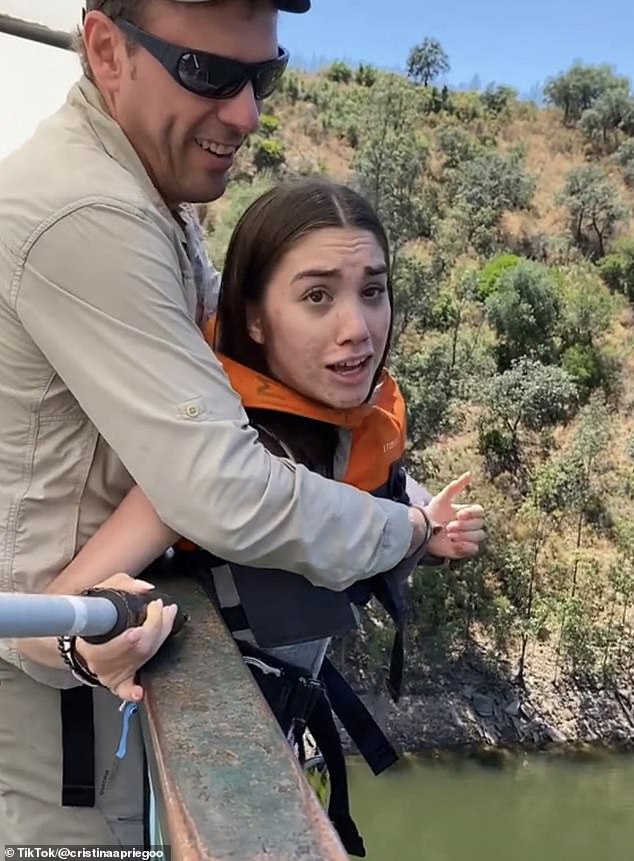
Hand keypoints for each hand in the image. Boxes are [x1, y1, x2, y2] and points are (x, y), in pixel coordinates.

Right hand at [74, 572, 178, 702]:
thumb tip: (146, 588)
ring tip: (166, 618)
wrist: (82, 633)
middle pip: (134, 652)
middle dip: (154, 629)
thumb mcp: (105, 590)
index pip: (111, 646)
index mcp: (89, 643)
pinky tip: (139, 692)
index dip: (125, 642)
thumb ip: (124, 585)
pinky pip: (125, 690)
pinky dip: (132, 692)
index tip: (137, 631)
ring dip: (158, 641)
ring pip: (140, 661)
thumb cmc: (96, 610)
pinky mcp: (118, 681)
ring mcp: (110, 674)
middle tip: (161, 609)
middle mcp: (100, 663)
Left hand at [418, 472, 484, 559]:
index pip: (480, 512)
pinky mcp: (464, 549)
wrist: (422, 530)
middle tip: (448, 527)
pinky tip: (453, 543)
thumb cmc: (432, 513)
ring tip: (449, 535)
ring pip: (479, 536)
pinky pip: (475, 548)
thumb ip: (456, 486)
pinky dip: (465, 546)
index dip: (471, 514)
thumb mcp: (442, 498)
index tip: (458, 514)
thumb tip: (470, 473)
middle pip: (480, 524)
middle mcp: (469, 525)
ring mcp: (468, 537)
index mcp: (467, 512)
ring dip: (464, 535)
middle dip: (464, 526)